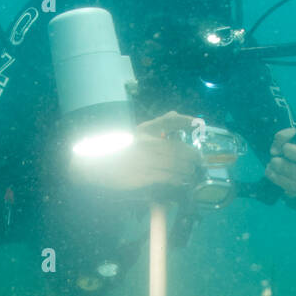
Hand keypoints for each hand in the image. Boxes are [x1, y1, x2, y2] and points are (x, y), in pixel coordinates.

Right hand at [70, 111, 200, 192]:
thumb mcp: (137, 133)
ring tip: (190, 173)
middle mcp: (146, 143)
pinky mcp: (143, 176)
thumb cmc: (120, 150)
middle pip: (178, 149)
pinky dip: (177, 179)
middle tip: (197, 162)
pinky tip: (180, 181)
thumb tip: (177, 114)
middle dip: (192, 156)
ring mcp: (145, 160)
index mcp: (144, 130)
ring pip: (175, 165)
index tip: (198, 123)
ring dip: (187, 170)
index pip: (170, 121)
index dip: (186, 121)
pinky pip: (167, 177)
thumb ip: (158, 124)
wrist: (97, 166)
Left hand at [264, 128, 295, 197]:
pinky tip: (269, 171)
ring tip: (271, 162)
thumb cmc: (292, 148)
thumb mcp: (288, 138)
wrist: (289, 165)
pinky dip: (278, 178)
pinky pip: (290, 186)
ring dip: (283, 168)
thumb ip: (284, 137)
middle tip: (283, 149)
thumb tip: (277, 146)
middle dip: (294, 154)